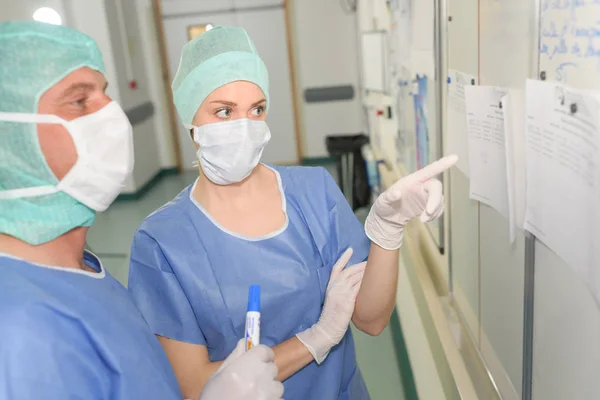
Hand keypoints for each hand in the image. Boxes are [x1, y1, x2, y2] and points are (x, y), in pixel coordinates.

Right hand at [198, 339, 283, 399]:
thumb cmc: (213, 397)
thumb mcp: (217, 376)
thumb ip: (234, 358)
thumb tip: (244, 342)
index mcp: (245, 366)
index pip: (265, 351)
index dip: (262, 354)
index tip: (258, 359)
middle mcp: (260, 378)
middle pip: (271, 367)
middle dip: (264, 371)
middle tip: (251, 380)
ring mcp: (269, 394)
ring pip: (277, 385)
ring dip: (269, 387)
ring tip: (254, 394)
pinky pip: (279, 399)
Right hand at [296, 248, 365, 363]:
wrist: (327, 328)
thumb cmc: (332, 316)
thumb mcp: (332, 299)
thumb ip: (340, 290)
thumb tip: (354, 285)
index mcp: (330, 285)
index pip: (336, 267)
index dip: (343, 258)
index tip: (350, 249)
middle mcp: (334, 286)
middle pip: (349, 270)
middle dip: (361, 265)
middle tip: (370, 261)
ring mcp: (340, 292)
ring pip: (355, 277)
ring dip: (366, 272)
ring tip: (374, 269)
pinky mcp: (347, 300)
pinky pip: (359, 288)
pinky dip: (366, 282)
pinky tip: (373, 280)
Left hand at [365, 155, 457, 249]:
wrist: (388, 219)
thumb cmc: (384, 206)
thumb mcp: (382, 202)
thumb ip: (388, 197)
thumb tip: (396, 193)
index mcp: (411, 180)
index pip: (428, 170)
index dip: (442, 164)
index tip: (455, 157)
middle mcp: (421, 185)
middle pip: (436, 186)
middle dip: (435, 200)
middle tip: (427, 214)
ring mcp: (426, 195)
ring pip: (439, 199)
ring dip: (434, 210)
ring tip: (422, 219)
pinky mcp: (428, 205)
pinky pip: (439, 208)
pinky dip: (436, 215)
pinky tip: (426, 219)